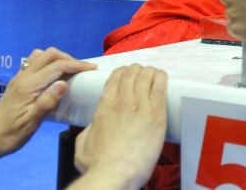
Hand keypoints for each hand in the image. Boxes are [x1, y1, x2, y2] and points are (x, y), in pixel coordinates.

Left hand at [0, 47, 96, 158]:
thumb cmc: (11, 134)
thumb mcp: (31, 123)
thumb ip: (47, 102)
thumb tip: (64, 84)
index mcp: (28, 86)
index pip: (56, 66)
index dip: (76, 65)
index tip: (92, 69)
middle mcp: (23, 77)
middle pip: (49, 54)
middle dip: (68, 58)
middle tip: (81, 70)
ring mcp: (19, 78)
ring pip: (40, 55)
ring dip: (57, 58)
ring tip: (69, 71)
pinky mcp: (18, 82)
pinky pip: (34, 62)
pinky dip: (48, 63)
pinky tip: (54, 75)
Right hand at [73, 65, 166, 188]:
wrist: (115, 174)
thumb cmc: (98, 165)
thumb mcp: (83, 144)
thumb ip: (90, 128)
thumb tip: (94, 125)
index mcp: (104, 106)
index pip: (115, 77)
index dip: (123, 72)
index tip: (128, 75)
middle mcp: (122, 101)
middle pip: (132, 72)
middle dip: (138, 71)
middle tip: (142, 76)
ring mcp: (140, 105)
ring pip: (147, 75)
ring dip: (150, 72)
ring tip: (153, 76)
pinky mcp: (156, 113)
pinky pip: (160, 85)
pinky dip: (161, 77)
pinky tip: (162, 78)